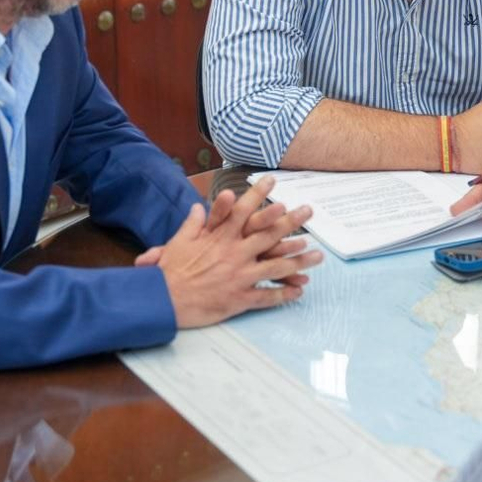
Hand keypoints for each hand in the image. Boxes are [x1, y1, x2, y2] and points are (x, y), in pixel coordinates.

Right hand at [141, 175, 322, 327]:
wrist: (163, 301)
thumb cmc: (170, 271)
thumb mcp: (179, 241)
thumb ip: (193, 223)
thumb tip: (198, 207)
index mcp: (220, 238)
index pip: (243, 210)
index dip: (259, 194)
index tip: (273, 180)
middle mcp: (234, 254)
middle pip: (269, 234)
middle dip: (291, 222)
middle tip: (309, 211)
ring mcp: (240, 276)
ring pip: (276, 266)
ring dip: (299, 260)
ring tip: (318, 255)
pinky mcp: (240, 298)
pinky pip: (267, 296)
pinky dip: (285, 294)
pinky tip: (300, 291)